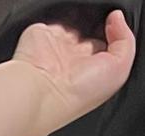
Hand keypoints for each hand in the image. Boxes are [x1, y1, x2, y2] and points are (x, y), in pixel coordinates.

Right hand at [14, 10, 135, 124]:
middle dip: (98, 25)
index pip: (108, 42)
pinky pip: (55, 16)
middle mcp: (74, 58)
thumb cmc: (78, 91)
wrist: (42, 91)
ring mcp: (56, 46)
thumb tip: (116, 17)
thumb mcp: (119, 68)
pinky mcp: (40, 35)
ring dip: (81, 19)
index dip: (115, 32)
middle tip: (99, 28)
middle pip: (92, 30)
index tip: (114, 27)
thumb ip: (125, 39)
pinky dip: (62, 14)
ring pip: (75, 21)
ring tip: (81, 27)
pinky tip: (65, 26)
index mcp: (92, 69)